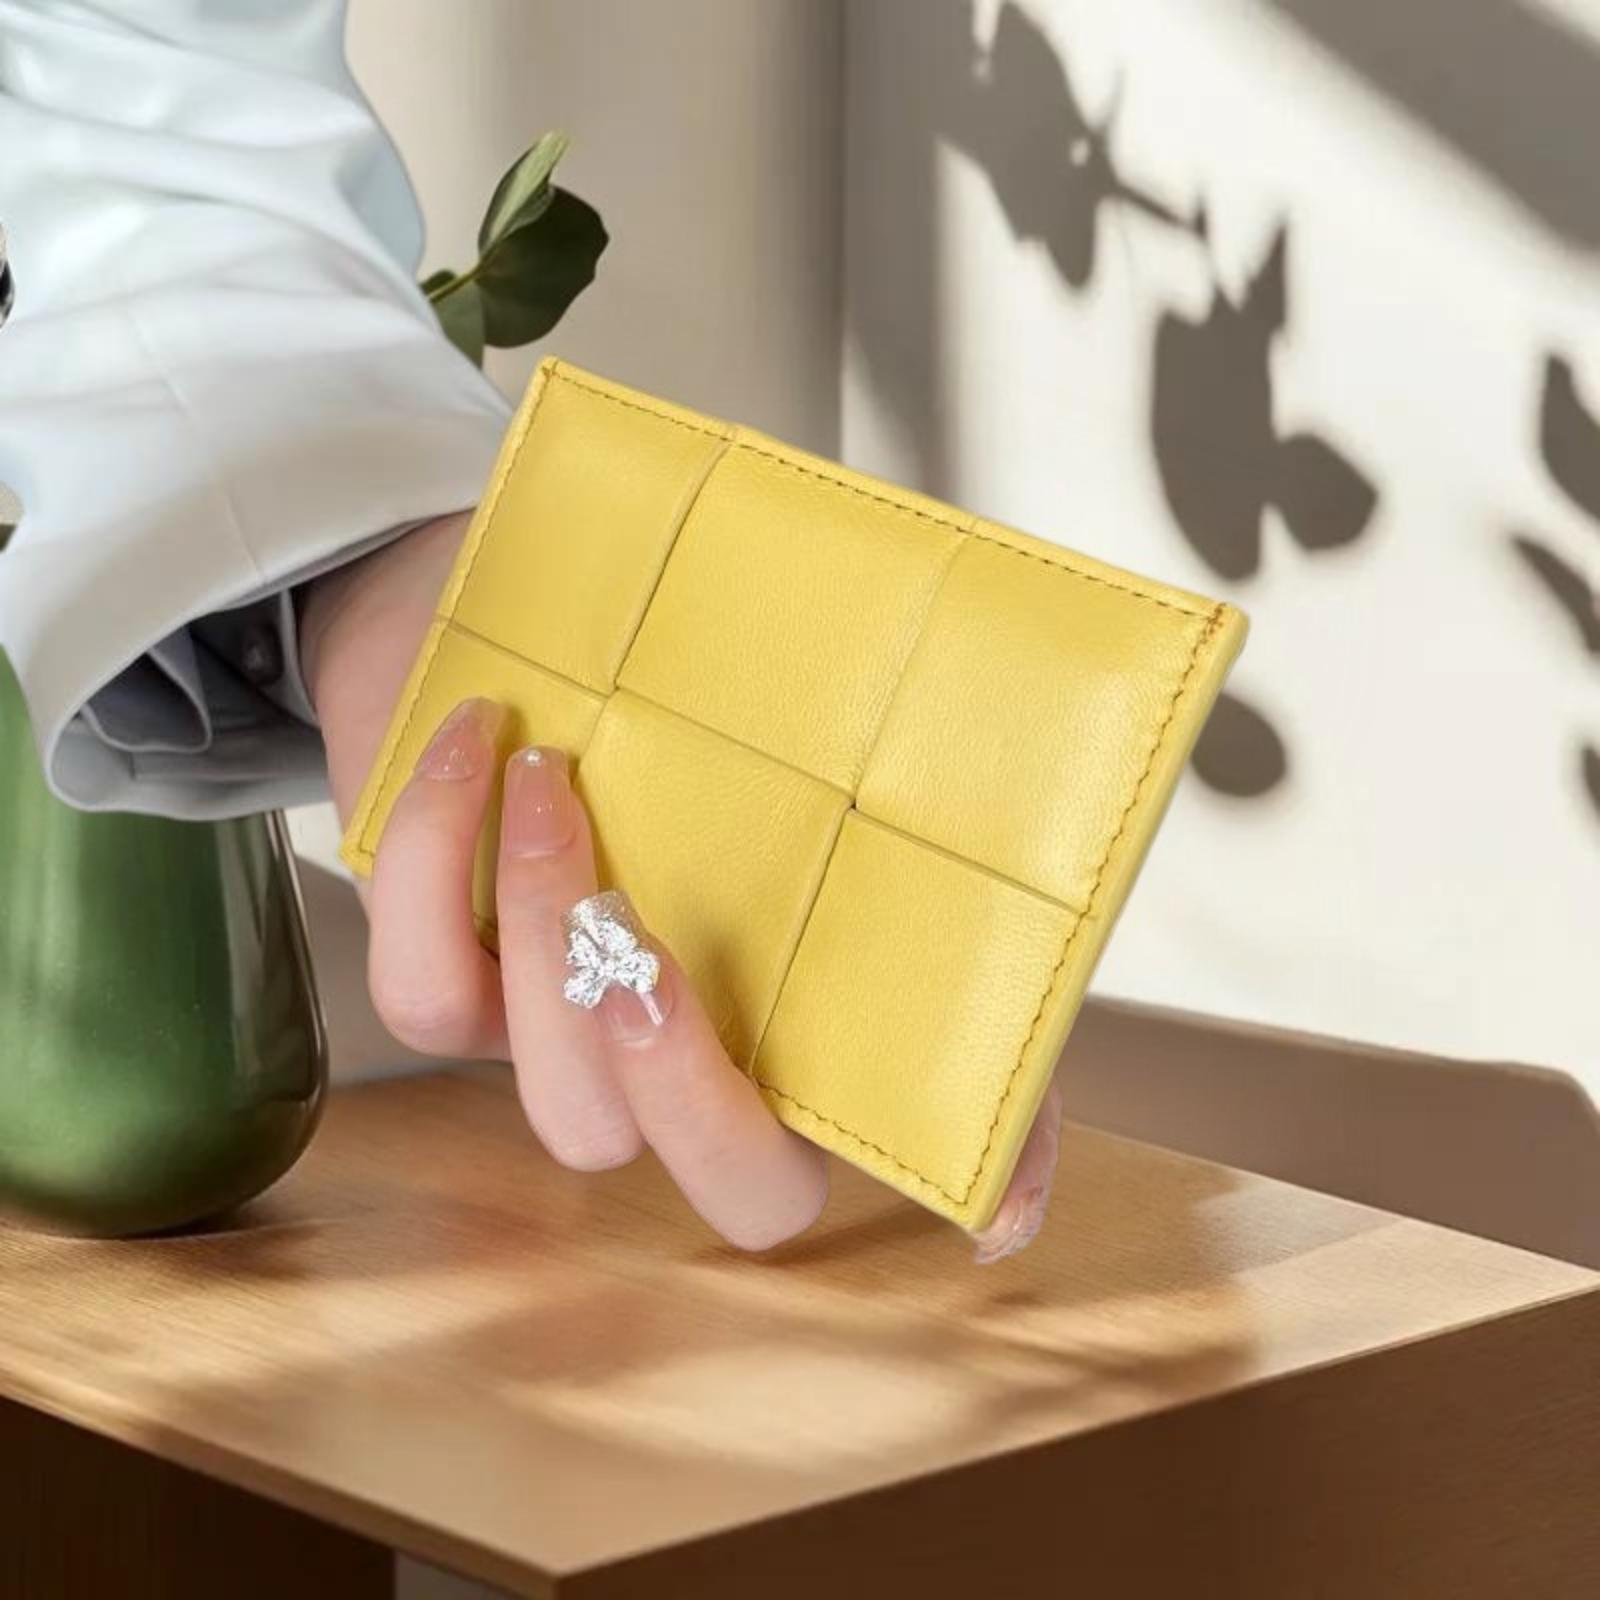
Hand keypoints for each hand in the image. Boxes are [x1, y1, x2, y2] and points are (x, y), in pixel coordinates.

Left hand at [302, 514, 1061, 1256]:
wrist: (519, 630)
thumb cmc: (694, 714)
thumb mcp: (807, 762)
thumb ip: (911, 844)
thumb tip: (1016, 909)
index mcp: (811, 1025)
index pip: (949, 1120)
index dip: (972, 1192)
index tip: (996, 1204)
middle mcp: (704, 1068)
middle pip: (742, 1196)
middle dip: (690, 1092)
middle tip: (650, 934)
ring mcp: (578, 1049)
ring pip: (567, 1104)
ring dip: (550, 935)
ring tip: (554, 773)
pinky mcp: (457, 992)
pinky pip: (425, 997)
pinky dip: (437, 864)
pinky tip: (478, 748)